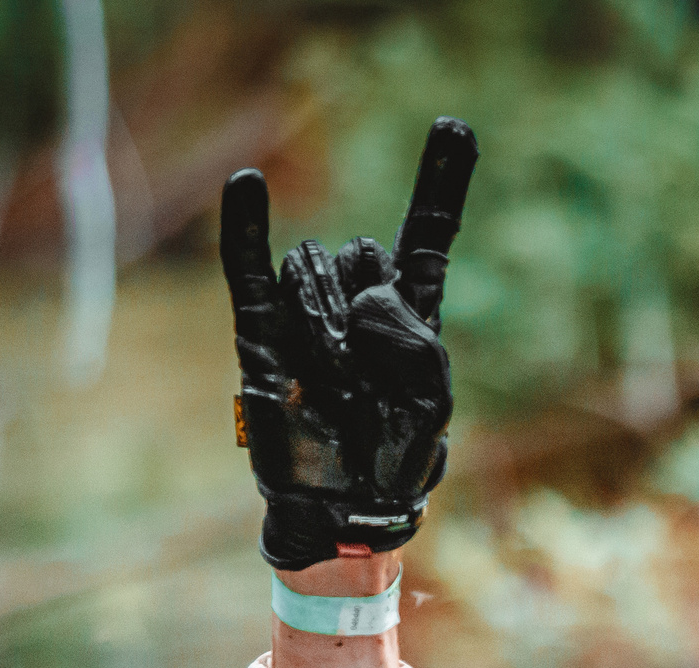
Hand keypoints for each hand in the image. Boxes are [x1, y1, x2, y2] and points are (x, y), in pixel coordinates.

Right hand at [221, 119, 478, 571]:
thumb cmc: (395, 457)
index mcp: (411, 314)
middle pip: (365, 259)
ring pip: (314, 274)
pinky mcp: (261, 335)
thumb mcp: (432, 401)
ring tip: (331, 384)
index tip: (453, 127)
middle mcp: (356, 303)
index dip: (440, 184)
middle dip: (372, 314)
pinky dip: (245, 228)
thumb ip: (414, 338)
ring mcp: (305, 315)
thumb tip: (358, 298)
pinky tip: (248, 185)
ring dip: (325, 330)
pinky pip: (248, 270)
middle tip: (371, 380)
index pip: (425, 236)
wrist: (343, 509)